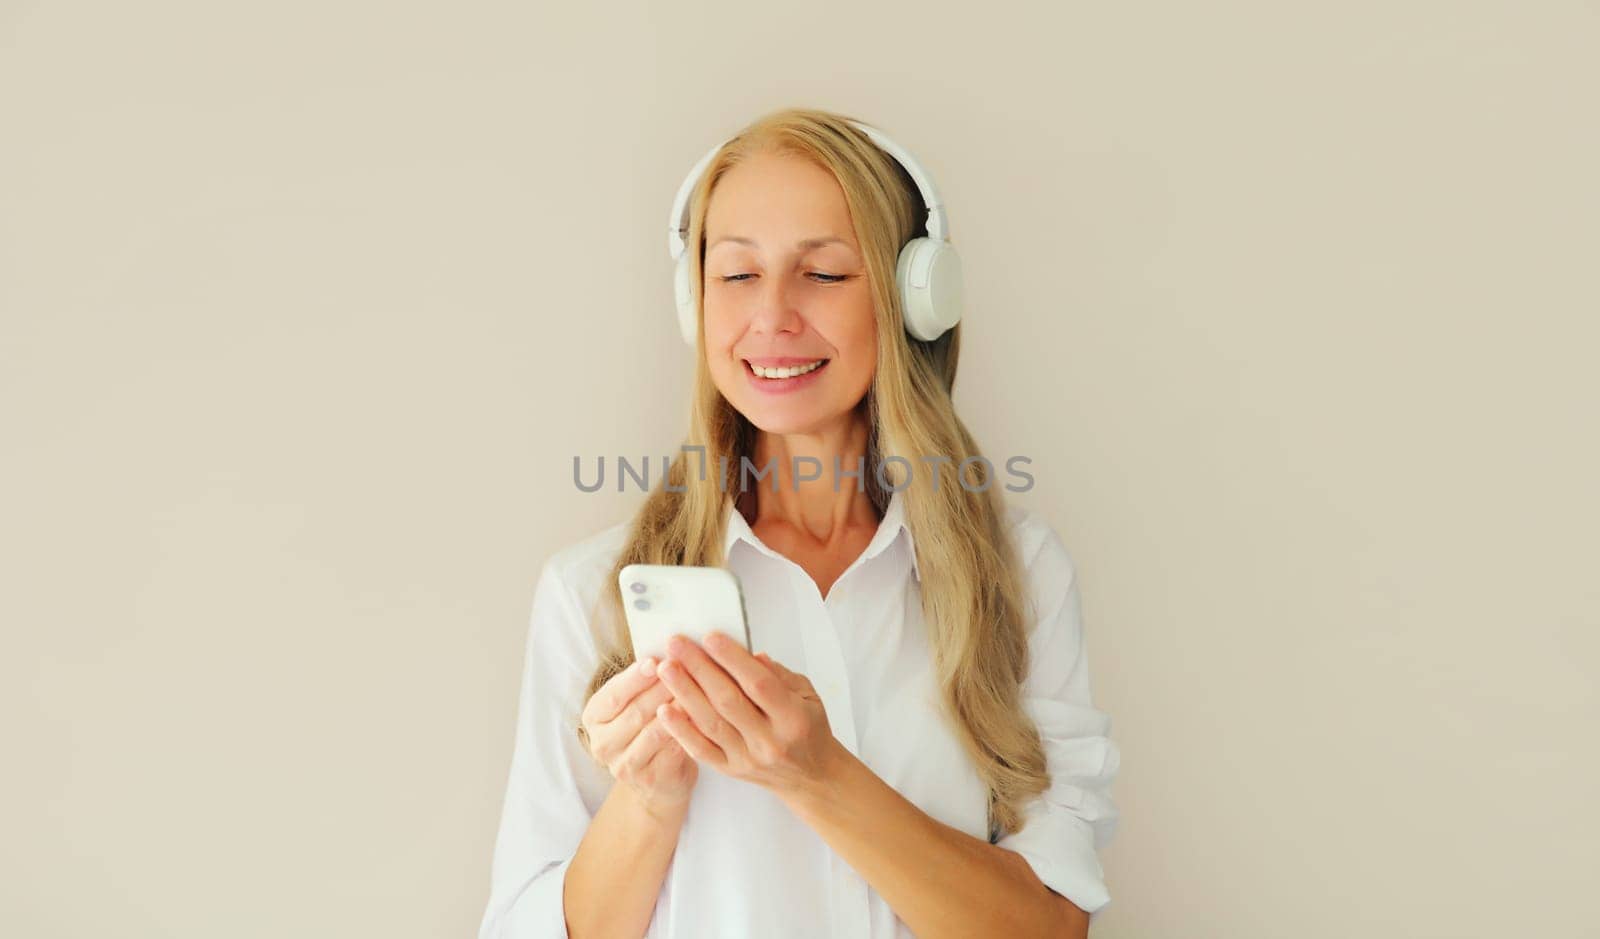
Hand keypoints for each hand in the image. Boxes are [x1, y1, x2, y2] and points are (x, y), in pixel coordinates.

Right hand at [580, 655, 697, 815]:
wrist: (658, 777)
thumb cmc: (649, 726)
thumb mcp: (638, 701)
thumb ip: (644, 681)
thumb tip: (667, 650)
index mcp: (595, 716)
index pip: (614, 694)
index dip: (636, 677)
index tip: (656, 659)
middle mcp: (602, 743)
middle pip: (636, 712)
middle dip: (663, 688)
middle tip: (686, 669)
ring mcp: (623, 765)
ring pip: (655, 732)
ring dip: (678, 710)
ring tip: (698, 691)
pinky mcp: (649, 780)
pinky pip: (672, 752)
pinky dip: (688, 733)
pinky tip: (703, 718)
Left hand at [654, 631, 839, 798]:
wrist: (810, 776)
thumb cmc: (808, 729)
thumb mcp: (807, 695)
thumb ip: (779, 675)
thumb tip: (751, 654)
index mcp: (792, 718)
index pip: (759, 684)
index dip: (733, 659)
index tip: (710, 637)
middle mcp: (769, 740)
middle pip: (728, 701)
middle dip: (699, 669)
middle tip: (677, 645)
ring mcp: (748, 758)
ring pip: (710, 723)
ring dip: (684, 693)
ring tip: (666, 668)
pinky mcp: (731, 770)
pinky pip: (701, 750)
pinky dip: (681, 730)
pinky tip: (665, 710)